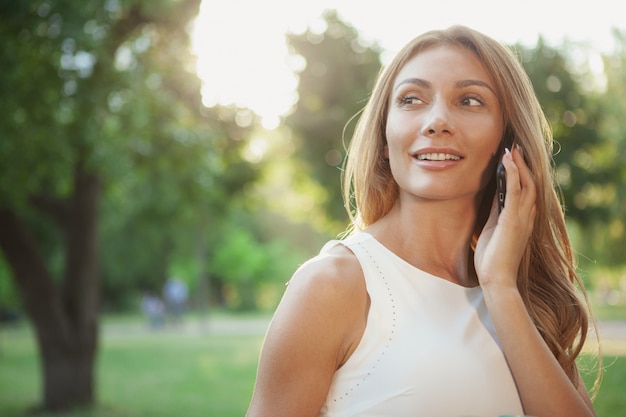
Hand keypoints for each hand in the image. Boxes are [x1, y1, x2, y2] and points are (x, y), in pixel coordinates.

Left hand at [474, 146, 536, 288]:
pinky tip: (508, 162)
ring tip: (512, 149)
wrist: (496, 280)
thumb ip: (497, 211)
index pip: (527, 191)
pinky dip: (513, 174)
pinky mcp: (513, 220)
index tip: (515, 157)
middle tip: (516, 147)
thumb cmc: (492, 259)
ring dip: (519, 165)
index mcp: (523, 219)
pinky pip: (515, 192)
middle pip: (531, 183)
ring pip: (527, 184)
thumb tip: (495, 193)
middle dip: (524, 164)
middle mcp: (527, 217)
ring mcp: (522, 218)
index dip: (523, 173)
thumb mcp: (494, 228)